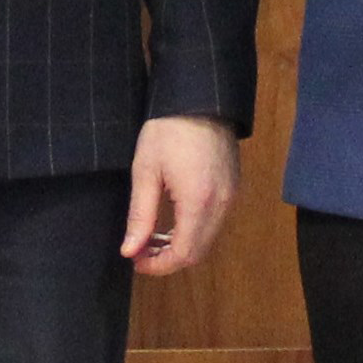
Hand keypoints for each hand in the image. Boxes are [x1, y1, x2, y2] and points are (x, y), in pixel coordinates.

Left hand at [122, 115, 239, 276]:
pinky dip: (195, 230)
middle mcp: (221, 202)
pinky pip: (216, 221)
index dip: (158, 265)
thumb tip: (129, 252)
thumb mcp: (146, 170)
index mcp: (198, 200)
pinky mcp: (233, 185)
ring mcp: (231, 194)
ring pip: (208, 239)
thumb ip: (139, 215)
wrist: (199, 96)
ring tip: (154, 235)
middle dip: (168, 258)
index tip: (135, 260)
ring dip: (182, 245)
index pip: (183, 254)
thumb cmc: (168, 129)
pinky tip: (175, 219)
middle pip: (198, 252)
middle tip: (141, 249)